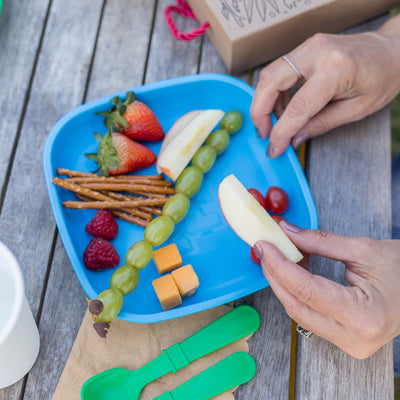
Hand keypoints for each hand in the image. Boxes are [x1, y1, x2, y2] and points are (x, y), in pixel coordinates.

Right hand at [251, 17, 399, 157]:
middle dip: (259, 112)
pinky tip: (285, 108)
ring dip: (267, 103)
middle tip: (263, 133)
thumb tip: (293, 139)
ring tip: (280, 123)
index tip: (273, 149)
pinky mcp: (305, 48)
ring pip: (270, 75)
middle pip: (270, 81)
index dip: (280, 132)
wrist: (392, 50)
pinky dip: (275, 93)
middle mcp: (317, 52)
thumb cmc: (383, 77)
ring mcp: (309, 46)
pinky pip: (279, 71)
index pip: (297, 107)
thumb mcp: (356, 110)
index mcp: (336, 69)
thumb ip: (320, 125)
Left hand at [254, 220, 399, 358]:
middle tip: (264, 249)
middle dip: (274, 274)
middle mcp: (354, 338)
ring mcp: (349, 344)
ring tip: (277, 256)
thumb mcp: (363, 249)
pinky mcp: (344, 340)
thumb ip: (319, 242)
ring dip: (283, 283)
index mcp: (364, 315)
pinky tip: (291, 272)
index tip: (263, 245)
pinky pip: (310, 316)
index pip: (306, 289)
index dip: (279, 265)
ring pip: (299, 313)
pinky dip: (297, 293)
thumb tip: (285, 231)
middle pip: (296, 305)